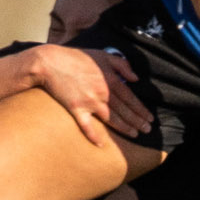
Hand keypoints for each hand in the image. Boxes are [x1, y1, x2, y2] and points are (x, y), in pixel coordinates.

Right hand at [30, 46, 151, 145]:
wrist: (50, 62)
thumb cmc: (76, 57)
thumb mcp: (103, 54)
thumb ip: (122, 65)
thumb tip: (135, 78)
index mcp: (111, 80)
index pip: (131, 98)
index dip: (141, 109)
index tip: (150, 118)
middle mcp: (103, 93)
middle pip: (124, 110)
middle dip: (137, 121)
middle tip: (147, 130)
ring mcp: (89, 102)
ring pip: (111, 119)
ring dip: (124, 128)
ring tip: (134, 134)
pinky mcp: (76, 109)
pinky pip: (86, 125)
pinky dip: (93, 135)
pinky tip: (100, 144)